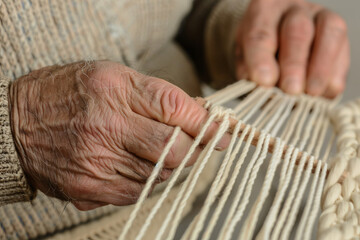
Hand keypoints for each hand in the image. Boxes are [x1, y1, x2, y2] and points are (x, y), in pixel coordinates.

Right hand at [9, 61, 228, 209]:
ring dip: (171, 164)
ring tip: (161, 151)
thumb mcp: (112, 77)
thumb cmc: (69, 94)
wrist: (17, 124)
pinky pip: (139, 191)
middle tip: (196, 144)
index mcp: (113, 90)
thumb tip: (199, 115)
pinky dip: (150, 179)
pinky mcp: (89, 188)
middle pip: (174, 148)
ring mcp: (97, 162)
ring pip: (160, 174)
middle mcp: (105, 127)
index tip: (219, 131)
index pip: (175, 108)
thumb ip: (156, 95)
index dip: (204, 122)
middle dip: (194, 148)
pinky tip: (141, 165)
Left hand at [235, 0, 349, 97]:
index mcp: (263, 11)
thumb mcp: (244, 58)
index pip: (260, 34)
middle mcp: (293, 10)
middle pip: (297, 31)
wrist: (278, 41)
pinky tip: (323, 92)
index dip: (261, 59)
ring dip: (320, 69)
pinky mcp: (338, 34)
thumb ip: (249, 71)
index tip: (263, 81)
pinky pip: (343, 53)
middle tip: (291, 89)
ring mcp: (320, 18)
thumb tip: (263, 87)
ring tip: (311, 93)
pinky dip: (334, 75)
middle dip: (294, 64)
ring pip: (328, 36)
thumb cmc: (258, 51)